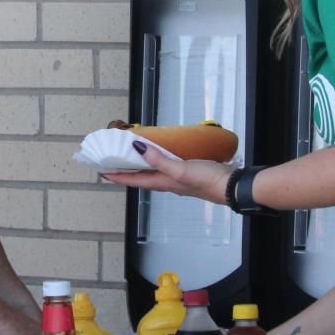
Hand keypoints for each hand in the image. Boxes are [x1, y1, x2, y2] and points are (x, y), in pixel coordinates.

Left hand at [103, 141, 231, 204]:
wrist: (231, 186)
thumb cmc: (206, 181)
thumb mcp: (180, 169)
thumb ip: (159, 160)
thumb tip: (137, 148)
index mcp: (163, 183)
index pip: (134, 180)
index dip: (118, 176)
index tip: (103, 172)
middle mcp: (168, 183)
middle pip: (142, 177)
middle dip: (127, 170)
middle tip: (114, 162)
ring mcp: (179, 178)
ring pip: (155, 172)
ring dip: (143, 165)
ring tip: (133, 156)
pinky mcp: (190, 172)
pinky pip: (168, 165)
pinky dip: (160, 159)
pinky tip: (163, 152)